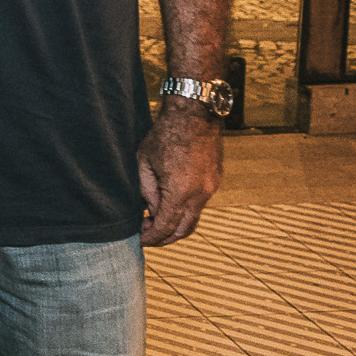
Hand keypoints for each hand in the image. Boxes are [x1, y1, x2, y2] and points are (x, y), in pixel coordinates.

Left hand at [140, 99, 222, 244]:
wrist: (194, 115)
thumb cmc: (165, 135)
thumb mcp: (144, 162)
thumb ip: (147, 190)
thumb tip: (150, 211)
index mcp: (180, 191)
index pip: (166, 226)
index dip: (152, 237)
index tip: (141, 240)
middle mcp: (200, 194)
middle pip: (184, 230)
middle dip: (165, 238)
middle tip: (148, 236)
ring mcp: (211, 188)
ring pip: (194, 218)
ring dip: (176, 225)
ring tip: (156, 221)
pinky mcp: (215, 180)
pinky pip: (200, 203)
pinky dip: (185, 210)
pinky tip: (170, 204)